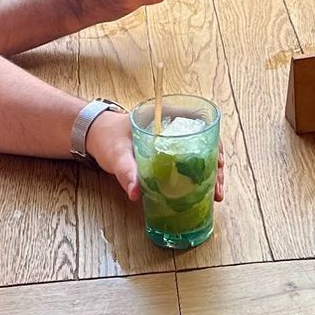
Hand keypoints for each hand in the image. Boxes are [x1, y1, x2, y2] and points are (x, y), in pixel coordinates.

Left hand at [86, 108, 227, 206]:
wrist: (94, 137)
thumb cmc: (107, 139)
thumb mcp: (117, 155)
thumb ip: (126, 173)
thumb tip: (136, 194)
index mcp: (166, 118)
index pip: (202, 126)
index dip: (215, 146)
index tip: (220, 165)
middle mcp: (173, 128)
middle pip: (206, 144)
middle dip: (217, 168)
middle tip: (219, 190)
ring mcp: (171, 142)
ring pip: (200, 156)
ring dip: (211, 174)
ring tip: (216, 195)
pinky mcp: (166, 155)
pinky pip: (188, 164)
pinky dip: (198, 177)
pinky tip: (202, 193)